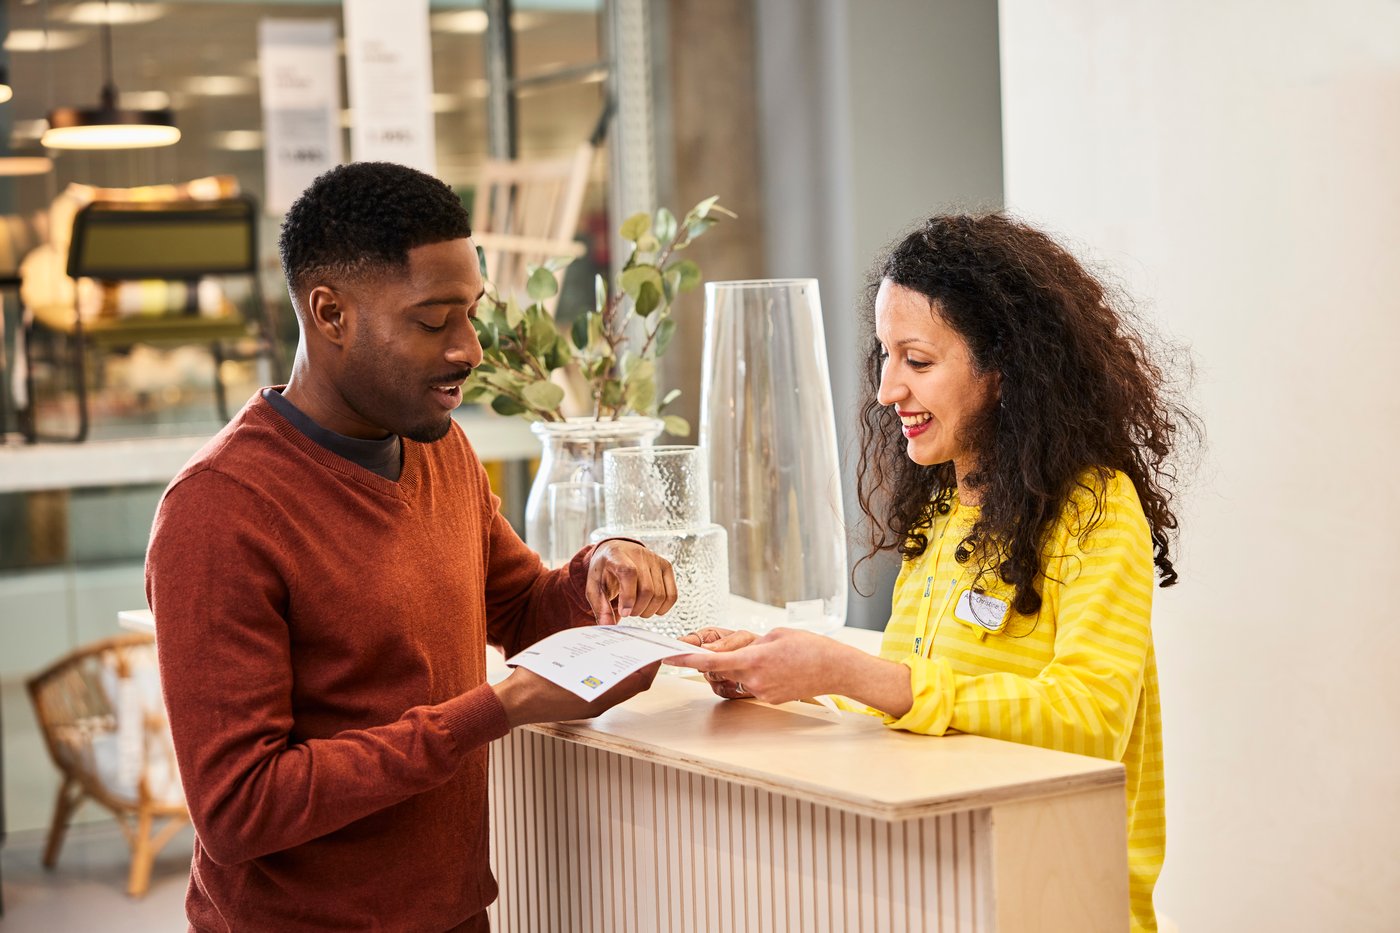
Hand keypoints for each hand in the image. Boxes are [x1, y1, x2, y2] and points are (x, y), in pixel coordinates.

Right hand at [493, 662, 660, 727]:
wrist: (515, 702)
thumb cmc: (536, 682)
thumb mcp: (565, 658)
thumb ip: (593, 653)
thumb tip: (614, 645)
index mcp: (600, 697)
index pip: (638, 681)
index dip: (650, 666)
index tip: (655, 651)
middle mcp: (599, 703)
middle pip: (631, 684)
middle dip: (640, 666)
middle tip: (642, 648)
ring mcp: (590, 706)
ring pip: (618, 687)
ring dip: (625, 671)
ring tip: (625, 651)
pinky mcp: (581, 705)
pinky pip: (603, 689)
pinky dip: (608, 675)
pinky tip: (601, 660)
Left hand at [585, 538, 677, 624]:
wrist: (616, 550)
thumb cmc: (604, 569)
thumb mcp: (594, 586)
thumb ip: (600, 606)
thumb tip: (607, 625)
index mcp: (617, 555)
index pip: (628, 573)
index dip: (628, 597)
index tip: (624, 612)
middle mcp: (639, 554)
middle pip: (647, 589)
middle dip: (638, 609)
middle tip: (628, 612)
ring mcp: (655, 560)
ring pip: (660, 594)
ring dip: (649, 610)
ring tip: (638, 609)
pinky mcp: (666, 566)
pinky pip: (672, 594)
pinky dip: (663, 607)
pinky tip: (652, 607)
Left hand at [672, 627, 912, 713]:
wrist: (835, 669)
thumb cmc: (809, 647)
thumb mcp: (776, 634)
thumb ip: (750, 643)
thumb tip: (736, 652)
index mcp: (754, 660)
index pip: (712, 661)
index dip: (688, 659)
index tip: (671, 656)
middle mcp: (754, 680)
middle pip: (721, 670)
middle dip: (719, 659)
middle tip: (731, 647)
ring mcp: (762, 693)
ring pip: (737, 678)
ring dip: (741, 667)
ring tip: (768, 657)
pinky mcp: (770, 699)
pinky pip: (752, 686)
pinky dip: (756, 675)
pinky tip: (777, 668)